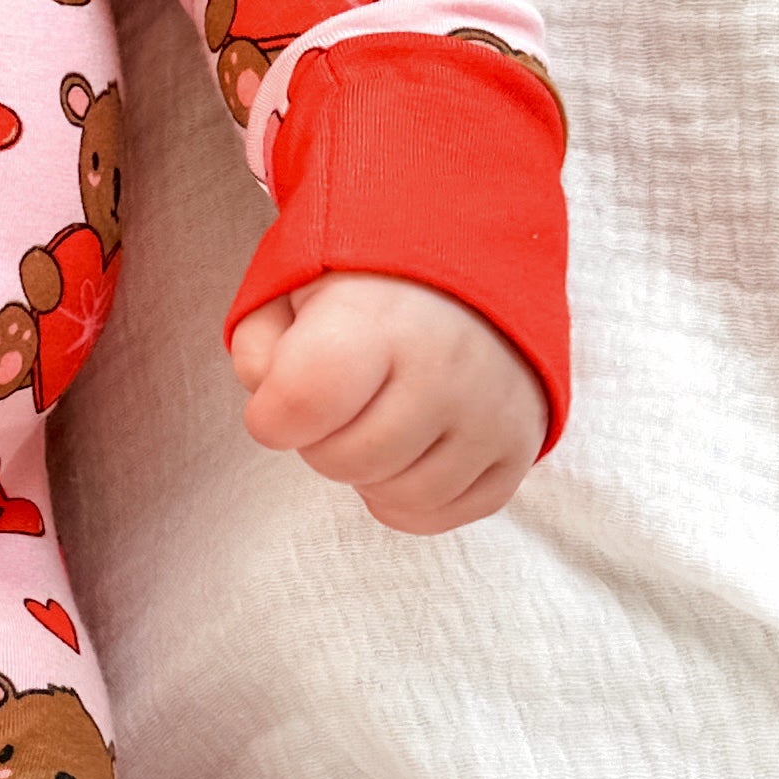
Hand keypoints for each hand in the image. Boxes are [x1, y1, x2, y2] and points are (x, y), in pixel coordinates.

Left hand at [227, 271, 544, 532]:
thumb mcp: (293, 285)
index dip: (271, 414)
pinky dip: (408, 498)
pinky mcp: (520, 450)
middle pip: (344, 461)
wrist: (473, 264)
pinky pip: (443, 514)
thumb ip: (259, 346)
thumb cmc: (370, 281)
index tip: (280, 397)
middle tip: (336, 403)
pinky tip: (404, 452)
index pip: (301, 404)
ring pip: (396, 496)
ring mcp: (491, 414)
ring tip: (374, 420)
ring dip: (366, 472)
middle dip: (320, 441)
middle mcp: (446, 370)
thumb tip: (270, 404)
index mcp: (379, 319)